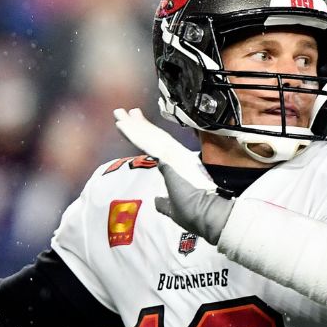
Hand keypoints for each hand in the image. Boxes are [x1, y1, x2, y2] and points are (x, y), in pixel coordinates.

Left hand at [113, 107, 230, 242]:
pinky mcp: (169, 156)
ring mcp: (173, 154)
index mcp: (178, 165)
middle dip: (138, 125)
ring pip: (149, 136)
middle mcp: (176, 155)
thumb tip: (156, 200)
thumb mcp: (174, 206)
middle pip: (153, 137)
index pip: (159, 147)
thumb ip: (164, 202)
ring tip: (119, 112)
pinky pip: (146, 142)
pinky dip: (133, 133)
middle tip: (123, 112)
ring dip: (132, 124)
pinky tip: (122, 124)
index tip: (139, 125)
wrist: (207, 214)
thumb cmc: (195, 214)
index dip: (148, 136)